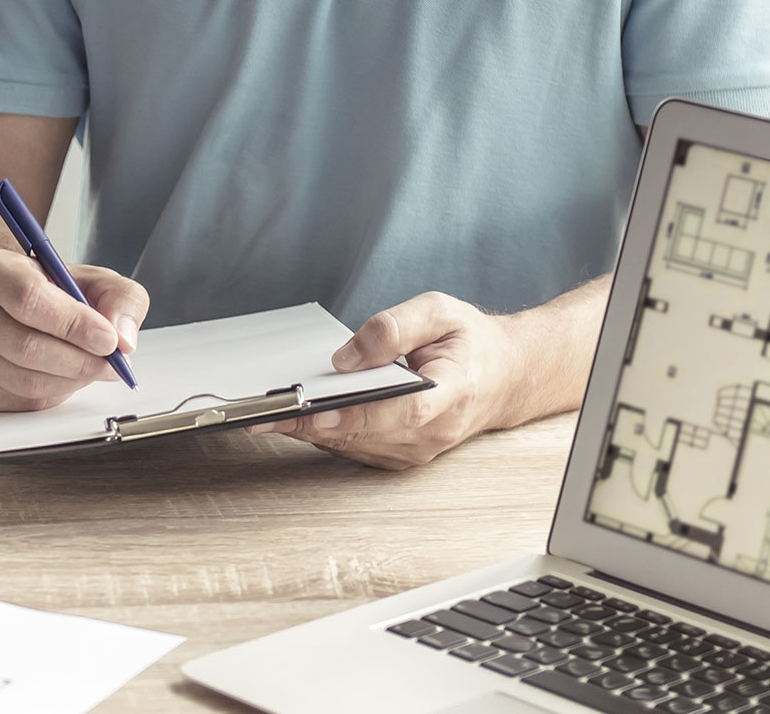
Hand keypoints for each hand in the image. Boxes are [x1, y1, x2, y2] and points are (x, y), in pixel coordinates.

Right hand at [0, 247, 147, 410]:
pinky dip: (54, 394)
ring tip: (92, 368)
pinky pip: (20, 400)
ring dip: (71, 381)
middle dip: (80, 361)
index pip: (29, 300)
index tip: (108, 339)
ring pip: (26, 380)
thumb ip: (121, 298)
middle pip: (26, 347)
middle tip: (111, 363)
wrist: (12, 304)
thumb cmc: (52, 290)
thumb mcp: (94, 279)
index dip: (73, 324)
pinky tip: (64, 376)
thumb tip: (123, 337)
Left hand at [251, 292, 532, 469]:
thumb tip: (348, 355)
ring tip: (266, 414)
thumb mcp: (440, 311)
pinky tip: (294, 418)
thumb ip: (394, 327)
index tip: (315, 411)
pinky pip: (354, 449)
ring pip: (354, 446)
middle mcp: (433, 432)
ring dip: (309, 432)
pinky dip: (323, 435)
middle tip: (264, 411)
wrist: (505, 378)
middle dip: (312, 423)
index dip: (356, 415)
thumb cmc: (471, 343)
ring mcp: (417, 450)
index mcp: (452, 392)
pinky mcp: (400, 457)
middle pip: (366, 433)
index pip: (401, 411)